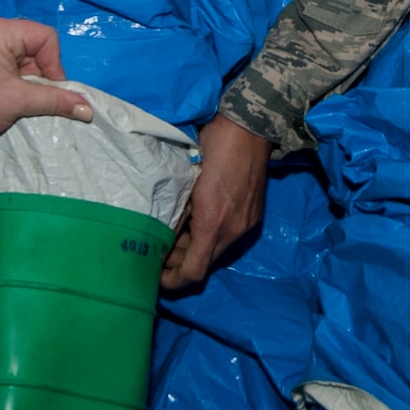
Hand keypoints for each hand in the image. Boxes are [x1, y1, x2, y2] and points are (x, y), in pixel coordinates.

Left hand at [0, 16, 91, 146]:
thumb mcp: (18, 102)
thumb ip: (55, 100)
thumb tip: (89, 110)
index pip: (45, 38)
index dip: (53, 64)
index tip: (49, 90)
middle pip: (35, 46)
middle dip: (40, 75)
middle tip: (33, 98)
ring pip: (24, 58)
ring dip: (29, 81)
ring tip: (19, 100)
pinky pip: (10, 64)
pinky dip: (16, 81)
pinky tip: (10, 98)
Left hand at [160, 113, 270, 290]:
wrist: (249, 128)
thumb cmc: (212, 146)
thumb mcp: (186, 180)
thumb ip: (178, 211)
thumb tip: (164, 232)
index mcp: (213, 224)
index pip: (193, 271)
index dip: (173, 281)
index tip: (156, 277)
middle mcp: (233, 231)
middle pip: (204, 263)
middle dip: (181, 262)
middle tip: (159, 251)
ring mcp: (247, 224)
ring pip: (216, 251)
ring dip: (196, 247)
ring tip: (176, 233)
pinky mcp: (253, 216)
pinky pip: (229, 237)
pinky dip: (211, 236)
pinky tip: (198, 220)